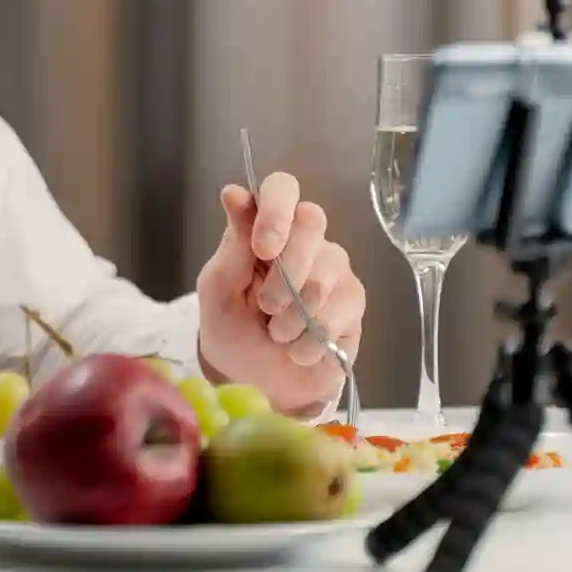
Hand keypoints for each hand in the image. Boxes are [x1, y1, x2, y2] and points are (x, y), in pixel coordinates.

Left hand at [195, 171, 366, 419]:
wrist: (257, 383)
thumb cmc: (232, 329)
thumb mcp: (218, 289)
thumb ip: (233, 244)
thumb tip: (234, 191)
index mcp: (266, 227)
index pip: (282, 188)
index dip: (276, 212)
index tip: (263, 248)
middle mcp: (305, 239)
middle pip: (312, 221)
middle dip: (284, 273)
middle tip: (266, 306)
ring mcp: (333, 268)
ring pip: (324, 274)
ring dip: (292, 315)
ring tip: (277, 333)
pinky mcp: (352, 302)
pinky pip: (339, 311)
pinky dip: (310, 339)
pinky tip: (298, 349)